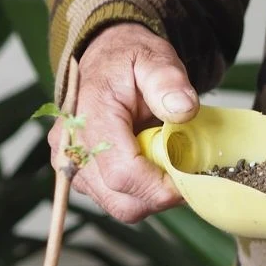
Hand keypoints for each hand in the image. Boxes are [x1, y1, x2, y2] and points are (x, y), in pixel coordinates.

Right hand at [51, 23, 197, 222]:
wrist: (104, 60)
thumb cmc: (128, 60)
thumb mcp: (154, 59)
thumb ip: (168, 81)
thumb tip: (183, 109)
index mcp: (90, 116)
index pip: (123, 174)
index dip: (162, 187)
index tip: (192, 178)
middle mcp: (72, 147)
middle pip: (122, 201)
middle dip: (161, 196)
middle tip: (186, 172)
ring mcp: (73, 165)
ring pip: (120, 206)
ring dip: (152, 195)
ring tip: (169, 164)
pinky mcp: (80, 175)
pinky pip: (115, 200)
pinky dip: (141, 193)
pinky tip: (154, 167)